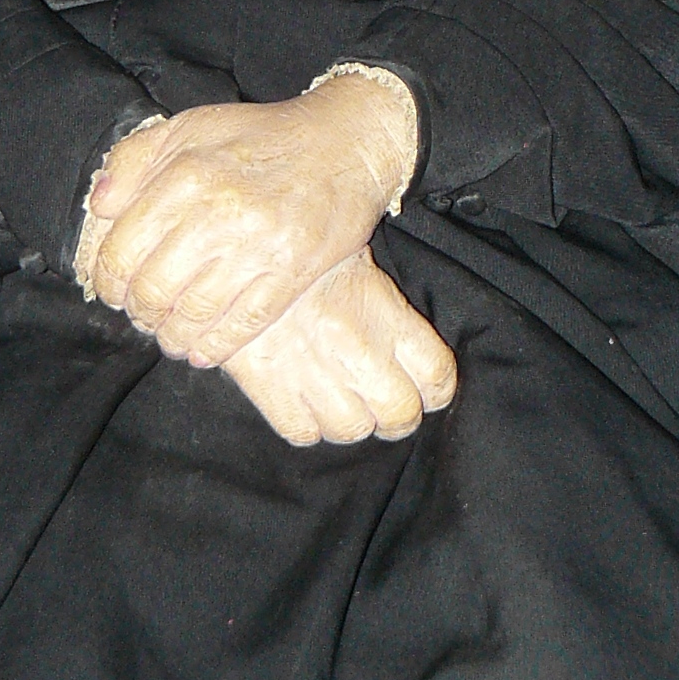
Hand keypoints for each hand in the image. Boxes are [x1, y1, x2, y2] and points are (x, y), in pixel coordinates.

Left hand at [82, 76, 419, 365]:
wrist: (345, 143)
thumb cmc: (261, 136)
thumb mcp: (189, 127)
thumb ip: (133, 159)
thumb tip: (99, 206)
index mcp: (186, 176)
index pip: (122, 252)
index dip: (108, 282)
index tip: (114, 289)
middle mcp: (219, 214)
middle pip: (154, 291)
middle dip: (140, 313)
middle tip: (144, 313)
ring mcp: (259, 248)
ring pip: (194, 315)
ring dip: (173, 336)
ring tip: (170, 335)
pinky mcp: (293, 273)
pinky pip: (242, 325)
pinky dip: (215, 346)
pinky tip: (203, 349)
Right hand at [220, 250, 457, 445]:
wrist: (240, 246)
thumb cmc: (304, 249)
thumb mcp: (360, 260)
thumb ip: (391, 309)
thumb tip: (408, 346)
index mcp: (387, 316)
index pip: (438, 376)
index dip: (434, 390)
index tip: (423, 390)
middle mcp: (359, 351)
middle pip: (401, 415)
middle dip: (395, 416)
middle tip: (381, 405)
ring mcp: (315, 374)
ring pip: (353, 430)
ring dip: (349, 422)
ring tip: (339, 404)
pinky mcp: (271, 388)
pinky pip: (303, 433)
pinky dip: (306, 426)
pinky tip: (302, 403)